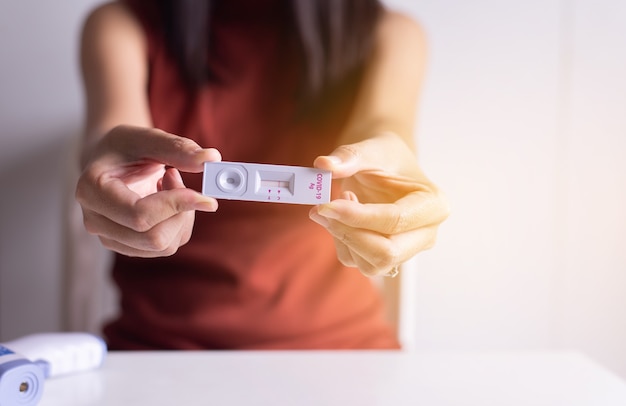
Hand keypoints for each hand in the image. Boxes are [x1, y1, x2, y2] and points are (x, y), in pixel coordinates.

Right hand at [75, 125, 220, 256]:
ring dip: (180, 216)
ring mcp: (110, 238)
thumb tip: (211, 158)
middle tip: (175, 177)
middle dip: (180, 211)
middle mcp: (95, 221)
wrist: (109, 160)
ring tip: (167, 184)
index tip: (206, 196)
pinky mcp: (128, 246)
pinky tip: (166, 201)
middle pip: (154, 238)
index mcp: (91, 190)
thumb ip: (177, 148)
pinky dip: (178, 224)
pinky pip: (167, 246)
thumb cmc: (125, 146)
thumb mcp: (147, 138)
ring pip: (164, 246)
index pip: (140, 215)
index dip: (177, 206)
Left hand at [309, 132, 448, 276]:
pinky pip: (355, 261)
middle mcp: (425, 234)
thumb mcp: (370, 148)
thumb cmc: (384, 157)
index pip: (395, 221)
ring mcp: (406, 250)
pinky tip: (340, 216)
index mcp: (433, 205)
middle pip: (387, 253)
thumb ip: (350, 156)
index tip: (326, 204)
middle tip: (324, 207)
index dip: (357, 216)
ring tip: (336, 205)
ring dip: (342, 237)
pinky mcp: (385, 259)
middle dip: (349, 234)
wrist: (383, 166)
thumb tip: (324, 165)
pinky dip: (339, 240)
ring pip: (370, 264)